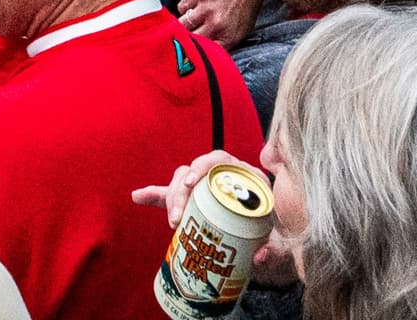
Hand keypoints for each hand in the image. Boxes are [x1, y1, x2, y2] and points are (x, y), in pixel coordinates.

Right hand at [133, 155, 300, 285]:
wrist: (278, 238)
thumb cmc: (277, 233)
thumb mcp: (279, 235)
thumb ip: (273, 245)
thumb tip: (261, 256)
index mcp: (243, 176)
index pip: (219, 160)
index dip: (203, 167)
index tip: (192, 183)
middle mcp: (223, 178)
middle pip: (193, 172)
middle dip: (180, 193)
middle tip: (177, 218)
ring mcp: (207, 190)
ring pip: (181, 184)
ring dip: (171, 200)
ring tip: (172, 222)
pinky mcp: (194, 204)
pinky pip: (171, 196)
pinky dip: (155, 196)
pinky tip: (138, 197)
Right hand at [174, 0, 268, 49]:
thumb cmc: (244, 5)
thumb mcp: (240, 30)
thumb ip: (222, 43)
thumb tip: (201, 52)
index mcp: (230, 38)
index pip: (205, 54)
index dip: (195, 52)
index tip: (190, 50)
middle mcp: (218, 25)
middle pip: (189, 41)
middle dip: (186, 39)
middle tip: (187, 35)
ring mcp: (207, 9)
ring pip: (182, 24)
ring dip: (184, 22)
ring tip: (192, 19)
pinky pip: (181, 7)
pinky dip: (185, 7)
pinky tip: (195, 4)